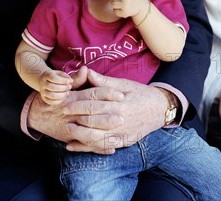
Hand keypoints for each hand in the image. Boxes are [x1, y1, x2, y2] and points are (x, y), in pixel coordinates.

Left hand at [28, 69, 165, 153]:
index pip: (94, 105)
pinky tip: (73, 146)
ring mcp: (121, 134)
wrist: (159, 109)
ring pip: (96, 138)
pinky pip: (101, 148)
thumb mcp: (123, 83)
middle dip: (76, 120)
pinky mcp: (122, 142)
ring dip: (79, 136)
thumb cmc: (140, 93)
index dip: (78, 105)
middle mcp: (119, 120)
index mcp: (119, 104)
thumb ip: (103, 81)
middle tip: (61, 116)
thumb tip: (87, 71)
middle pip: (93, 123)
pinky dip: (86, 148)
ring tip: (67, 131)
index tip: (65, 104)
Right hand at [39, 66, 88, 104]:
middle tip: (69, 87)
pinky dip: (59, 100)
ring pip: (52, 95)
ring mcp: (42, 91)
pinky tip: (63, 97)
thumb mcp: (62, 73)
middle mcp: (42, 83)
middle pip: (53, 87)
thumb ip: (70, 74)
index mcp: (46, 74)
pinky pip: (51, 102)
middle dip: (63, 88)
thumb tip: (84, 69)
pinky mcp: (44, 99)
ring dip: (62, 94)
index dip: (63, 80)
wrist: (46, 81)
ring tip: (67, 92)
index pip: (53, 78)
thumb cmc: (58, 77)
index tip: (70, 81)